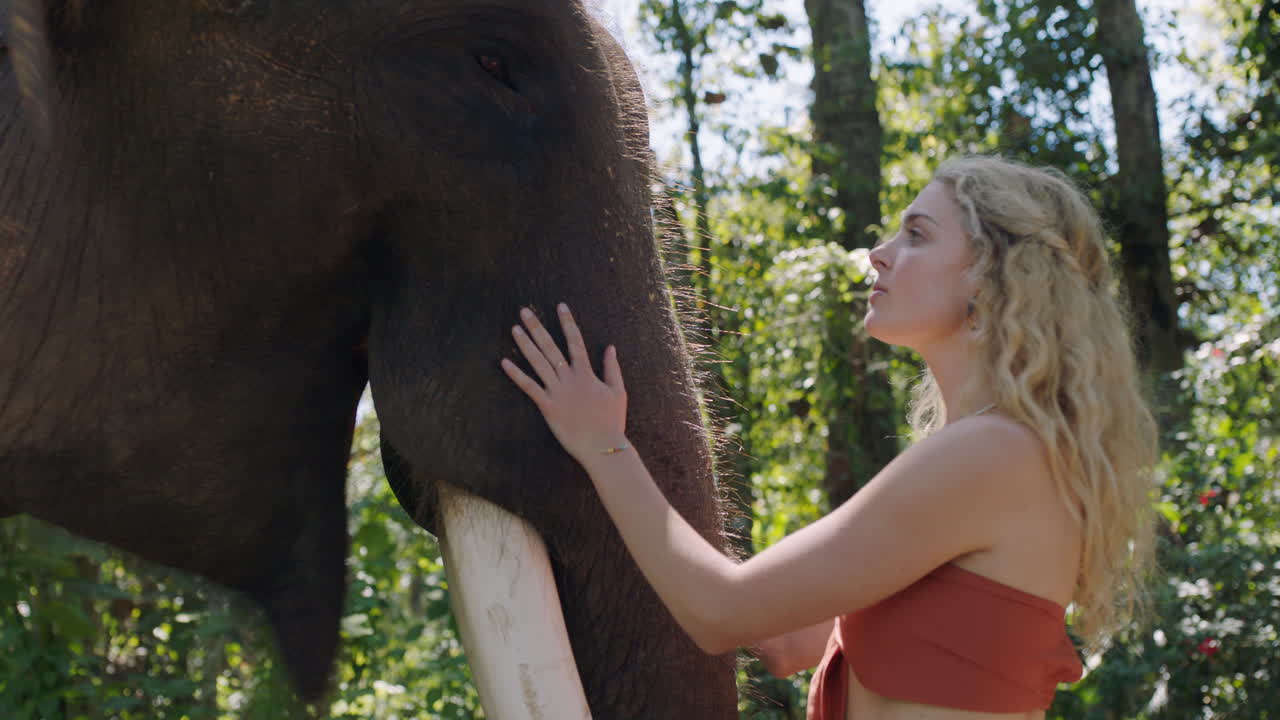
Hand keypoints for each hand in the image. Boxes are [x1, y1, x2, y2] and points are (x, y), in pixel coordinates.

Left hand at [500, 303, 628, 464]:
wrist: (602, 446)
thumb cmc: (612, 421)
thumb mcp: (618, 391)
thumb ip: (612, 368)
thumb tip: (611, 348)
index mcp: (586, 373)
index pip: (575, 341)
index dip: (568, 322)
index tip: (560, 306)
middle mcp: (570, 378)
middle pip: (551, 347)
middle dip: (537, 327)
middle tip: (525, 311)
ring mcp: (557, 391)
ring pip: (538, 363)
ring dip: (525, 344)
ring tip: (514, 328)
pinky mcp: (548, 406)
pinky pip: (529, 387)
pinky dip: (516, 375)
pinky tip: (504, 363)